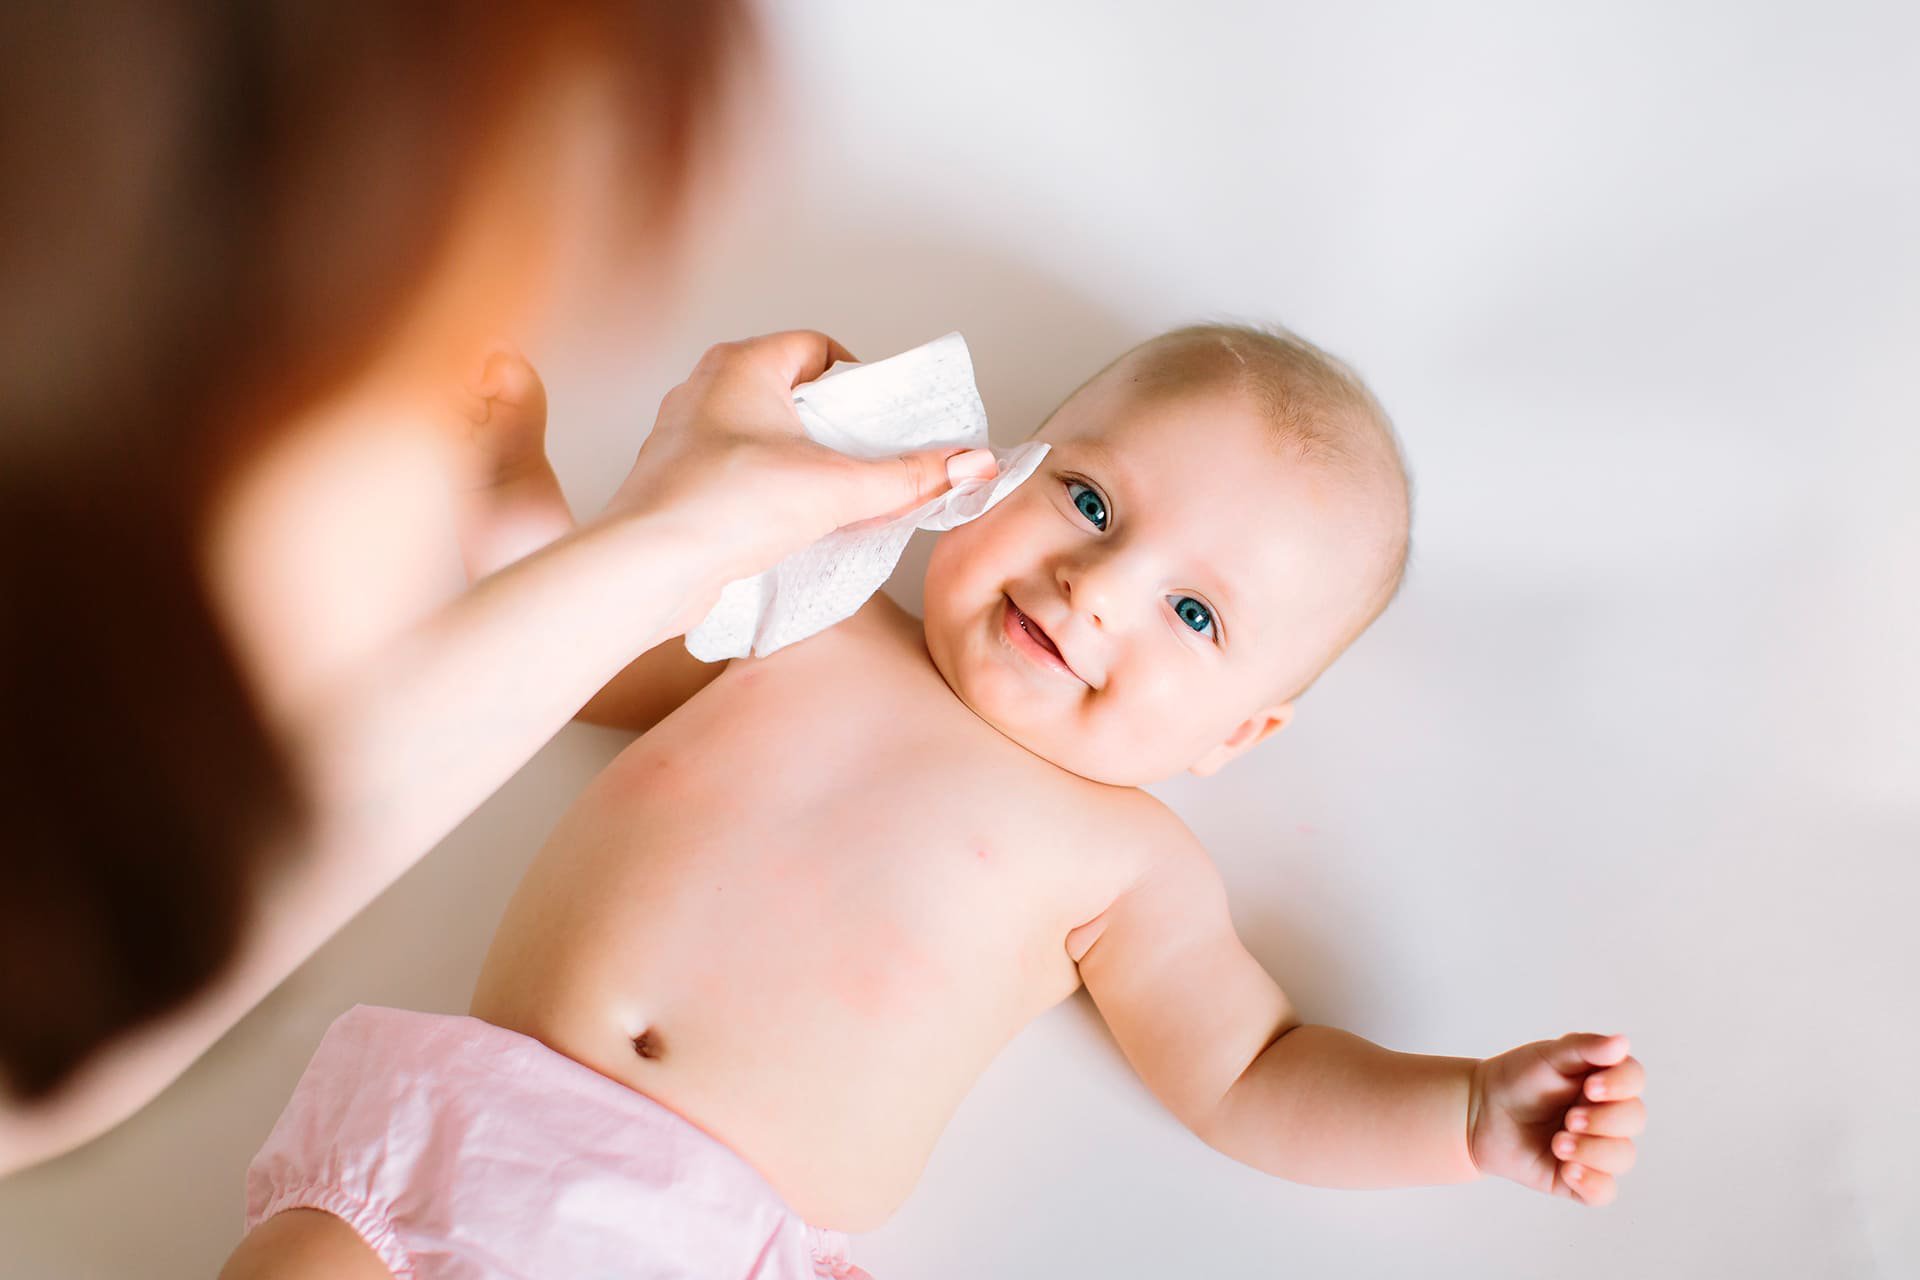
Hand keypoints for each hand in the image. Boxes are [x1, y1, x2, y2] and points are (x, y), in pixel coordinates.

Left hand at [604, 330, 996, 588]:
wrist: (650, 566)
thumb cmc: (722, 506)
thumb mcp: (837, 488)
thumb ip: (909, 477)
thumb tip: (969, 464)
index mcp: (741, 365)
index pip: (817, 349)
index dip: (858, 380)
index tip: (886, 418)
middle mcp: (706, 389)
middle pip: (792, 392)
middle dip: (835, 426)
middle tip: (870, 459)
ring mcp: (686, 435)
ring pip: (763, 433)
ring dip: (802, 460)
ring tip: (836, 496)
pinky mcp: (677, 480)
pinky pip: (737, 470)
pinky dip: (769, 488)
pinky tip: (792, 523)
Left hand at [1467, 1032, 1644, 1205]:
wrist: (1479, 1112)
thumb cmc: (1517, 1079)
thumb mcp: (1548, 1056)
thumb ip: (1584, 1048)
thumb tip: (1621, 1042)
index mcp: (1603, 1080)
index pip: (1634, 1079)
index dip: (1621, 1086)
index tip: (1590, 1087)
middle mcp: (1607, 1115)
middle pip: (1634, 1119)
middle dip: (1603, 1121)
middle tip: (1569, 1119)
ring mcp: (1596, 1148)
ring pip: (1623, 1157)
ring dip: (1593, 1151)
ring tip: (1557, 1143)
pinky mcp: (1580, 1178)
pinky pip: (1604, 1192)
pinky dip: (1591, 1183)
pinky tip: (1567, 1170)